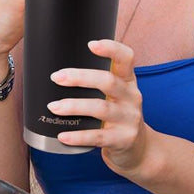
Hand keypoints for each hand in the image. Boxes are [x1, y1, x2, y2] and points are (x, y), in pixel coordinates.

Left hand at [47, 39, 149, 174]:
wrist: (140, 149)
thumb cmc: (118, 114)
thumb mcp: (116, 94)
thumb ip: (97, 81)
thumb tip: (59, 70)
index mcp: (128, 81)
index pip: (126, 59)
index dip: (111, 49)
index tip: (91, 44)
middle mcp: (132, 97)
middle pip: (108, 81)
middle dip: (80, 77)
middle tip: (56, 77)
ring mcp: (129, 119)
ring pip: (101, 108)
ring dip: (74, 106)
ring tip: (53, 107)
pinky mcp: (123, 139)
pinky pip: (97, 137)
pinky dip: (78, 136)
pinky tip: (63, 135)